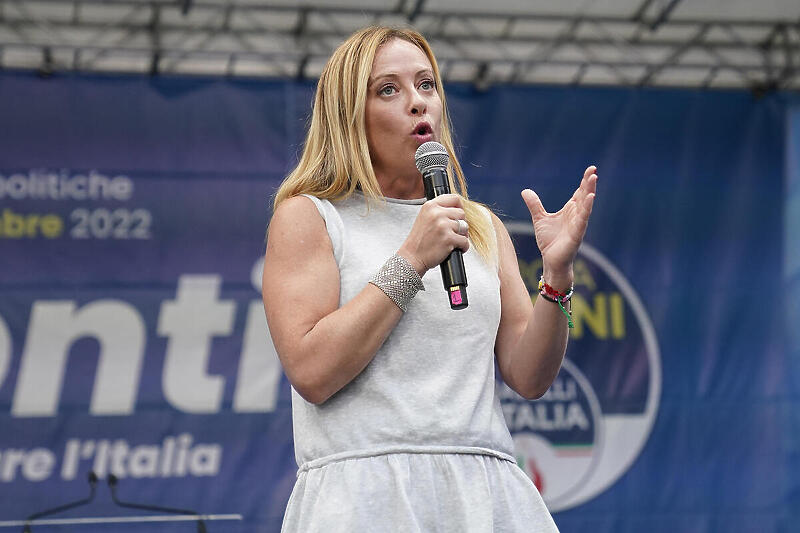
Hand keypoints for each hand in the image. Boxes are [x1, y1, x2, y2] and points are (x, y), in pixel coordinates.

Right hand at [398, 194, 469, 275]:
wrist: (411, 257)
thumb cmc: (419, 240)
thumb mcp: (425, 217)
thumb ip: (439, 210)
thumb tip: (459, 209)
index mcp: (430, 206)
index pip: (454, 198)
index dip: (459, 207)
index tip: (458, 216)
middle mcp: (436, 213)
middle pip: (461, 213)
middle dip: (460, 224)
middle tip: (452, 232)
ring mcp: (443, 225)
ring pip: (465, 227)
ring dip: (461, 236)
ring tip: (451, 241)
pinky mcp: (448, 238)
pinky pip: (465, 241)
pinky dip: (462, 247)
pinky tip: (453, 249)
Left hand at [521, 165, 597, 287]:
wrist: (551, 260)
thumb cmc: (549, 241)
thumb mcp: (540, 218)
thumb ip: (535, 205)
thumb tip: (525, 190)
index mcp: (570, 210)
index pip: (579, 192)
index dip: (584, 181)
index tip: (590, 169)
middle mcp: (577, 215)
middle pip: (585, 195)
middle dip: (589, 183)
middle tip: (594, 169)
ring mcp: (579, 224)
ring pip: (586, 204)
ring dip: (590, 191)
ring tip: (594, 178)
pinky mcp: (577, 233)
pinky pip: (583, 218)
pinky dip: (587, 207)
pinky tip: (590, 197)